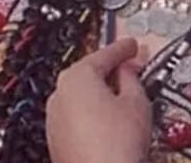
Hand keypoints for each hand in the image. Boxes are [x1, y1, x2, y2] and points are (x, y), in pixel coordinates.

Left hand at [45, 38, 151, 162]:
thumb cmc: (116, 146)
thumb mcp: (136, 103)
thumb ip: (133, 79)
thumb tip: (129, 70)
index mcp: (77, 76)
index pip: (104, 54)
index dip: (123, 48)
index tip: (131, 45)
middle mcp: (60, 91)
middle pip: (89, 72)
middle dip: (111, 71)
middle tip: (130, 69)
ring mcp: (55, 116)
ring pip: (81, 95)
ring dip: (100, 94)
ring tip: (123, 101)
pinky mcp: (56, 137)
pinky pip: (76, 115)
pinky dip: (91, 114)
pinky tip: (109, 124)